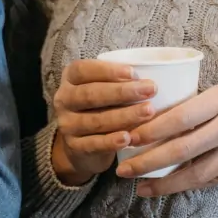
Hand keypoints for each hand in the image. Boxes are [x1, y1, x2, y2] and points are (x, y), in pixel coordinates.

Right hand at [49, 59, 158, 186]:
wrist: (81, 147)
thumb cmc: (100, 108)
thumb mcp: (102, 90)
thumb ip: (118, 81)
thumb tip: (153, 76)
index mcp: (70, 79)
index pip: (83, 70)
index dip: (108, 70)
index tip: (133, 73)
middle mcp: (64, 100)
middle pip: (90, 94)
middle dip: (122, 92)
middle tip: (150, 90)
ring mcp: (67, 125)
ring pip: (95, 120)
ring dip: (124, 116)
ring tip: (148, 112)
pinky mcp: (74, 147)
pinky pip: (94, 144)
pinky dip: (111, 141)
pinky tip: (128, 138)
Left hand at [116, 82, 217, 196]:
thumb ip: (194, 107)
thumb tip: (151, 120)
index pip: (180, 117)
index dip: (152, 130)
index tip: (130, 138)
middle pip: (183, 150)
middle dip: (148, 162)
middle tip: (124, 171)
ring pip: (196, 174)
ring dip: (165, 184)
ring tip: (141, 188)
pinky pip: (211, 181)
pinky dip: (187, 186)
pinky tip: (169, 188)